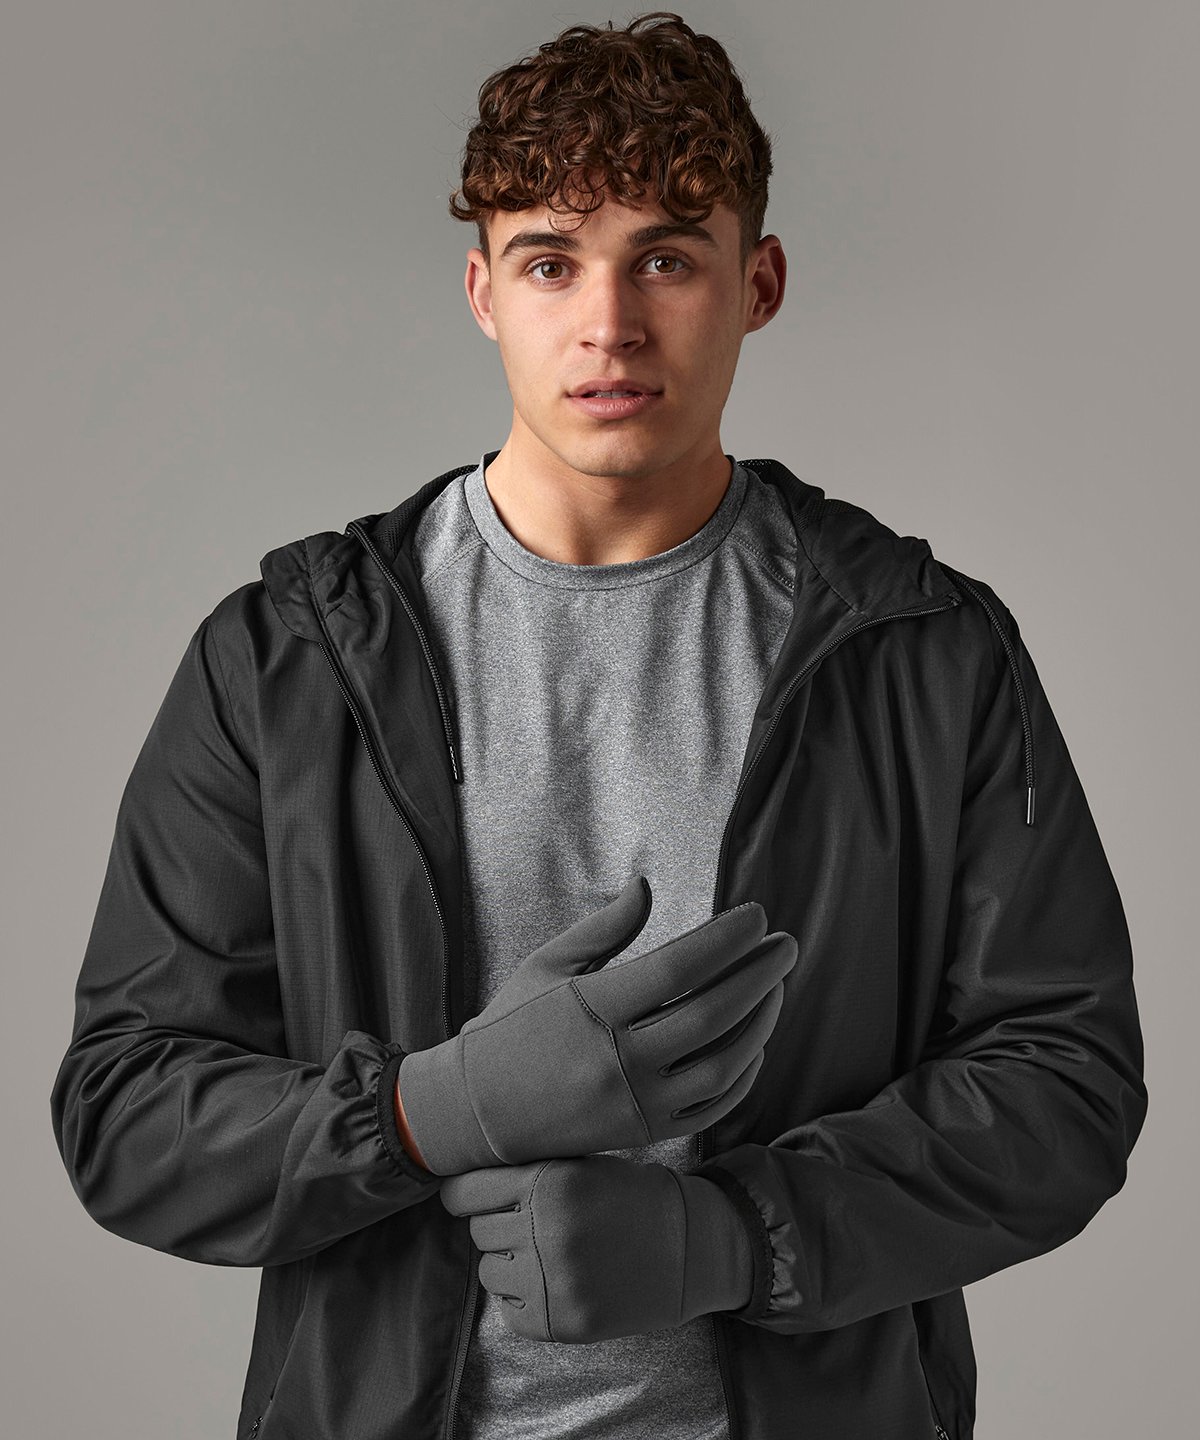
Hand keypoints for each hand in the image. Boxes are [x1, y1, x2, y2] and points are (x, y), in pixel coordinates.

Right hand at [397, 874, 797, 1174]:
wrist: (476, 1110)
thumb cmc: (512, 1025)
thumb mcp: (547, 965)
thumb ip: (603, 928)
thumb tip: (647, 885)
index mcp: (592, 1008)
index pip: (679, 968)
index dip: (727, 939)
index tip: (757, 915)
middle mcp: (617, 1059)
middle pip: (711, 1014)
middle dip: (760, 975)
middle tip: (786, 945)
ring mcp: (634, 1102)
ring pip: (722, 1064)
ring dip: (761, 1022)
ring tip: (776, 987)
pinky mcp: (643, 1133)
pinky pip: (712, 1106)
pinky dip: (743, 1072)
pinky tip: (754, 1039)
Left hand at [439, 1153, 754, 1343]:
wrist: (689, 1248)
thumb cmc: (631, 1196)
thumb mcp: (583, 1164)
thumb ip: (530, 1169)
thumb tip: (464, 1179)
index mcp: (549, 1182)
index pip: (464, 1192)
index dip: (463, 1193)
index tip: (467, 1196)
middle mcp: (546, 1230)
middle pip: (478, 1230)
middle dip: (498, 1224)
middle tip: (530, 1221)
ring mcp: (553, 1281)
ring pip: (489, 1271)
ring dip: (508, 1261)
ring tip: (545, 1251)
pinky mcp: (561, 1322)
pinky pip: (510, 1311)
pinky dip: (523, 1297)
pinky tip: (554, 1280)